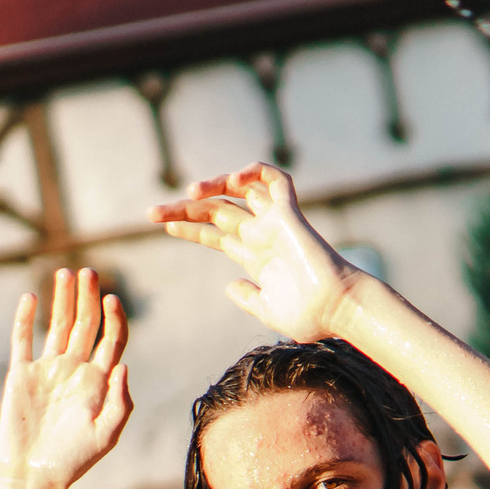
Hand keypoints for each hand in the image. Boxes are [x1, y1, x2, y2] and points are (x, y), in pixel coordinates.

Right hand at [0, 269, 130, 488]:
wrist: (35, 473)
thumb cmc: (75, 459)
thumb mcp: (106, 433)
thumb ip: (120, 400)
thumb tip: (121, 364)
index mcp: (100, 382)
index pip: (112, 340)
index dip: (114, 319)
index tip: (112, 299)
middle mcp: (75, 371)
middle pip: (86, 326)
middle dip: (88, 298)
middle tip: (90, 271)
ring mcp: (48, 370)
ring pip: (57, 326)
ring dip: (62, 300)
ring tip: (66, 273)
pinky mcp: (21, 374)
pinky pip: (23, 340)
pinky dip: (26, 319)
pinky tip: (31, 298)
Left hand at [152, 164, 362, 342]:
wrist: (338, 310)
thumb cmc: (310, 316)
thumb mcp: (268, 310)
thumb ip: (249, 298)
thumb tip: (231, 286)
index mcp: (255, 258)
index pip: (215, 234)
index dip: (189, 227)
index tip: (163, 225)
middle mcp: (263, 236)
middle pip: (217, 210)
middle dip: (183, 209)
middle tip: (151, 212)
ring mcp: (276, 223)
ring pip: (239, 191)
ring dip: (212, 185)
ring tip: (190, 193)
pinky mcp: (291, 215)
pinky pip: (276, 180)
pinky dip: (255, 172)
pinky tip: (234, 181)